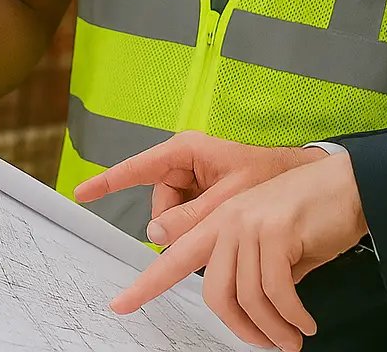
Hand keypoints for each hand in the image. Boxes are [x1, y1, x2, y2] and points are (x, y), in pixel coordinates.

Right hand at [74, 131, 319, 246]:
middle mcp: (185, 163)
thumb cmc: (272, 175)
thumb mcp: (230, 198)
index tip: (81, 194)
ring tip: (224, 226)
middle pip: (160, 202)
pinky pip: (188, 217)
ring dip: (192, 229)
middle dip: (177, 223)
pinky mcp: (204, 194)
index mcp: (187, 151)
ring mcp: (195, 179)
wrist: (304, 178)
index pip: (138, 168)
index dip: (108, 182)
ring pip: (174, 216)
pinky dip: (200, 228)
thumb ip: (192, 216)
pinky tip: (222, 229)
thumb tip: (155, 234)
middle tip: (206, 229)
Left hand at [111, 152, 369, 351]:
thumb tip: (249, 309)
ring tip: (292, 339)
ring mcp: (250, 223)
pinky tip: (304, 323)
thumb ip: (251, 269)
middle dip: (238, 328)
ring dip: (273, 329)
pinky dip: (291, 317)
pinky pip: (277, 292)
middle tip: (265, 345)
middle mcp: (227, 220)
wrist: (352, 187)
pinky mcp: (277, 230)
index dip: (146, 284)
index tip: (121, 304)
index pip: (175, 257)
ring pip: (247, 296)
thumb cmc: (315, 217)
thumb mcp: (274, 246)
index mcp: (220, 221)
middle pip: (213, 291)